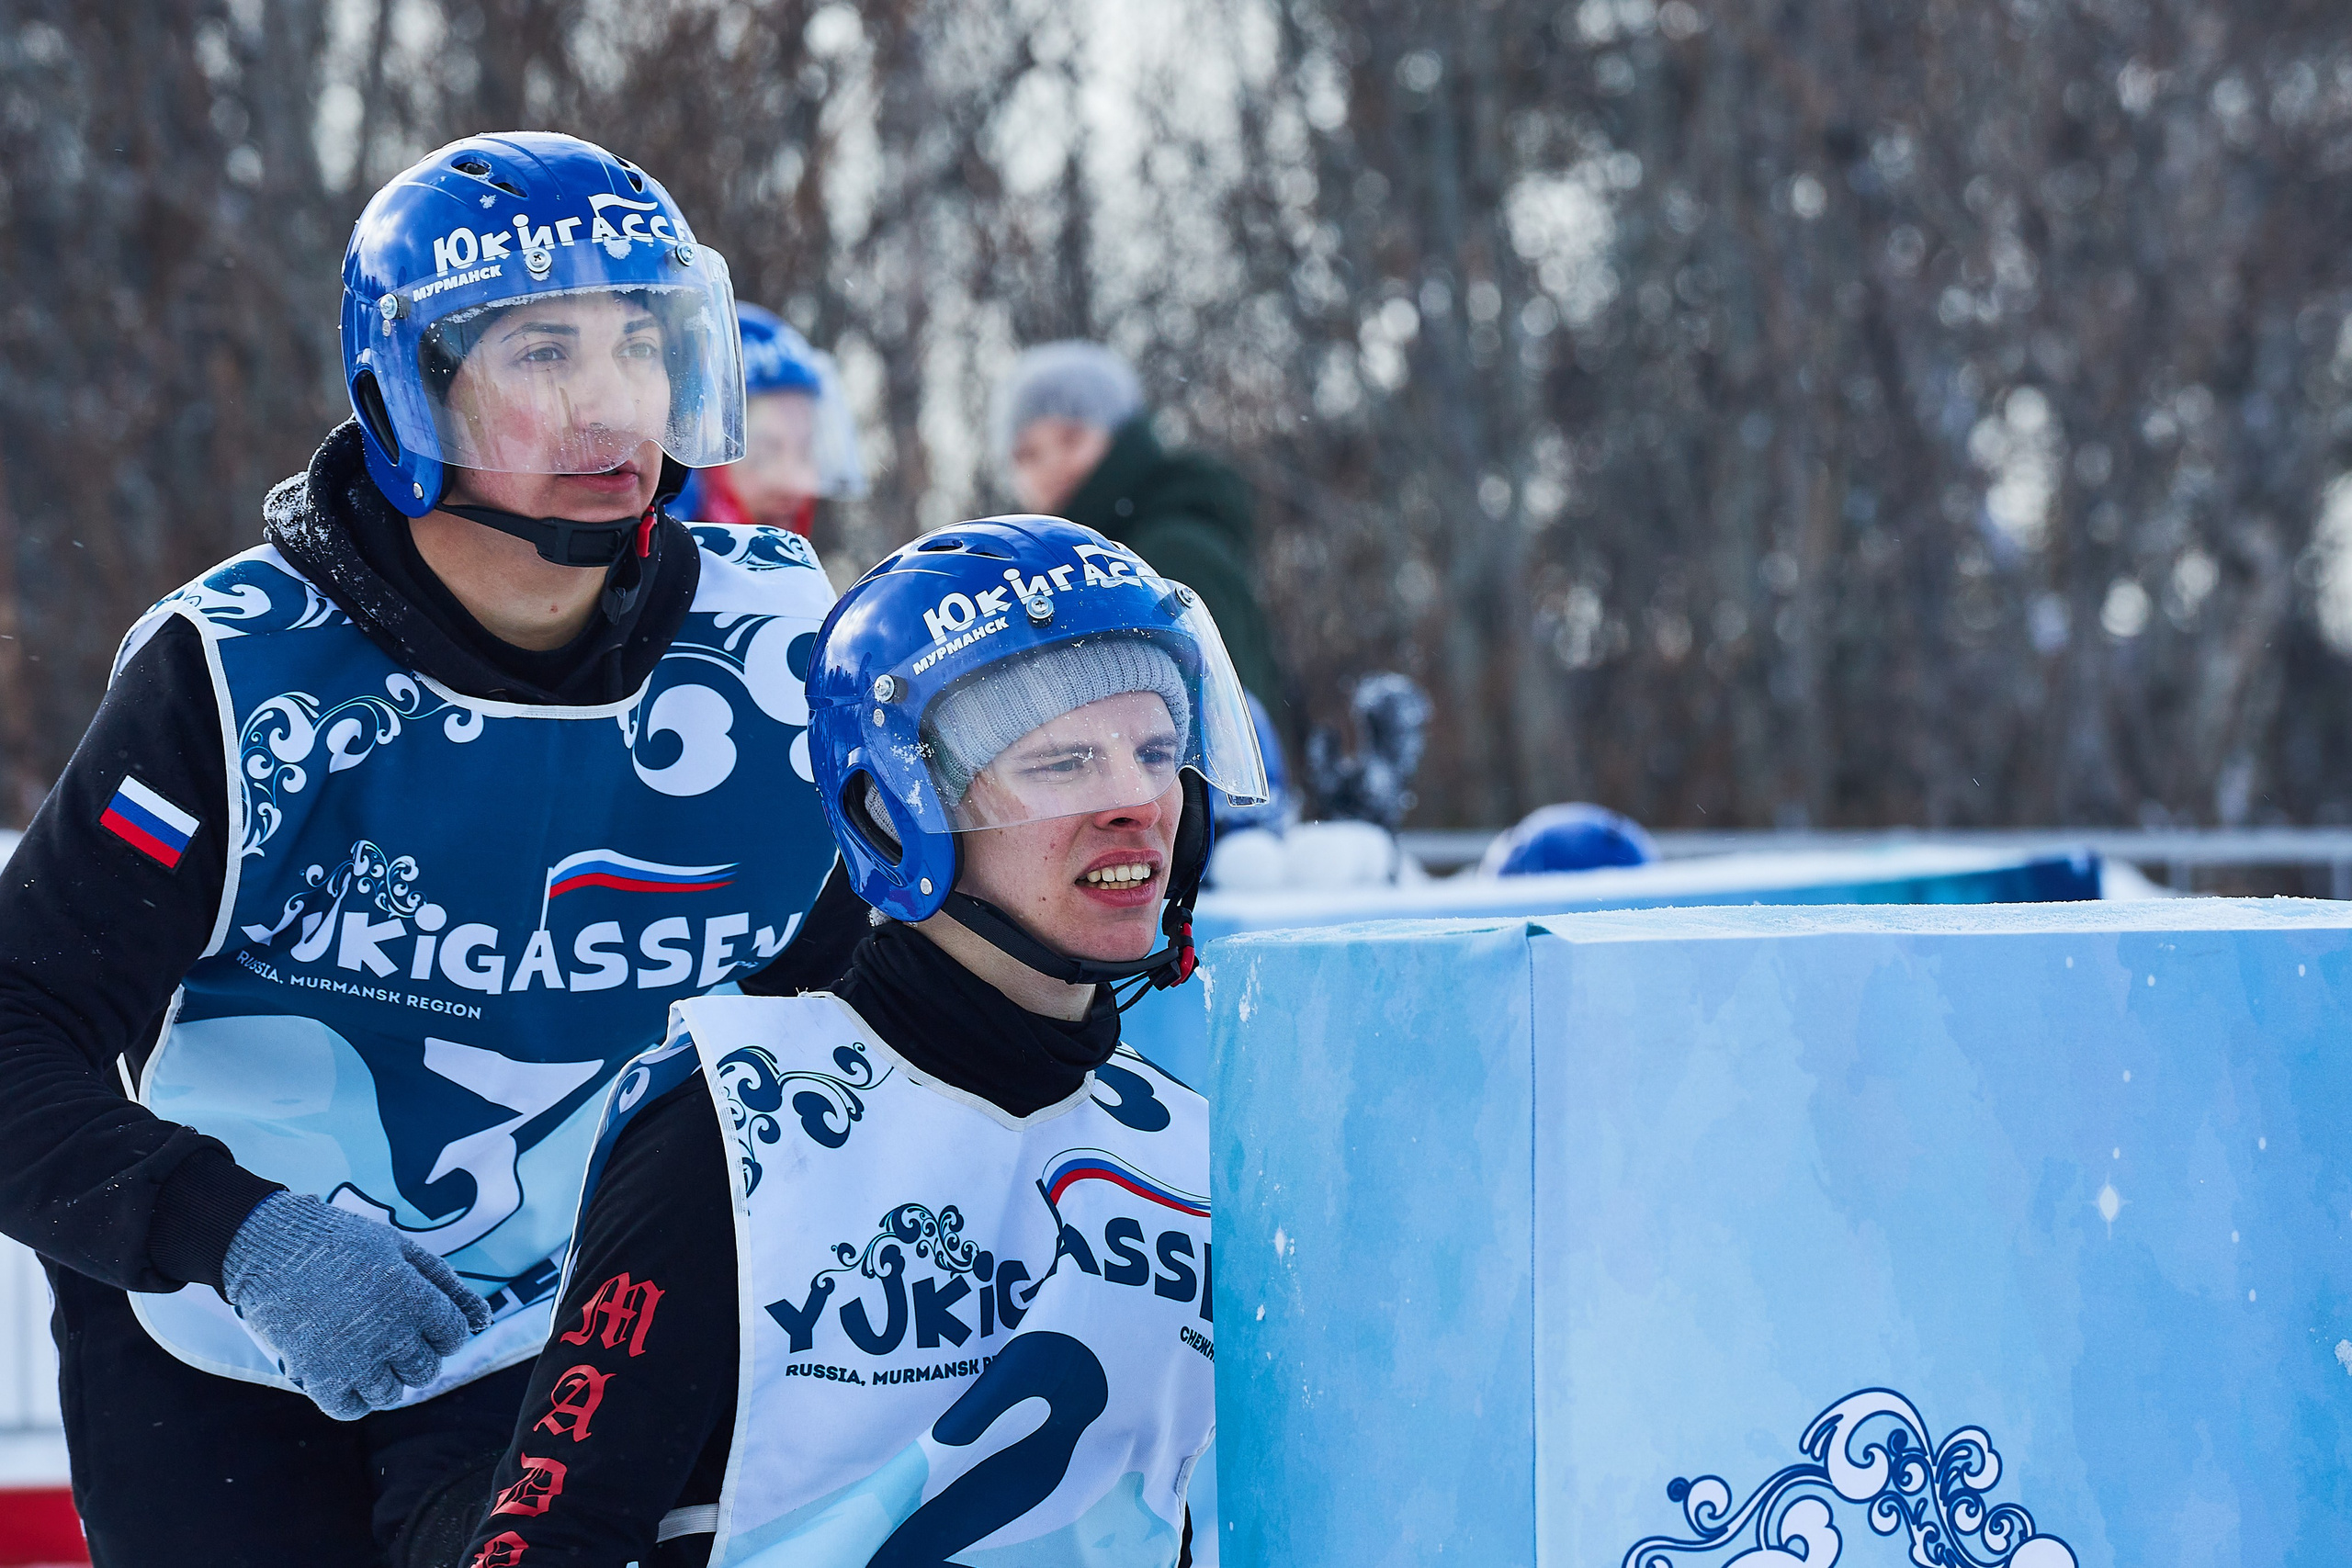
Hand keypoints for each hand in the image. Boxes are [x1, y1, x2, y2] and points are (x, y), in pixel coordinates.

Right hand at [221, 1192, 491, 1419]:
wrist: (271, 1248)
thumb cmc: (343, 1243)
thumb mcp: (401, 1251)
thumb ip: (446, 1285)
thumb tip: (484, 1321)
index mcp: (415, 1299)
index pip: (453, 1336)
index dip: (442, 1329)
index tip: (422, 1317)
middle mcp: (390, 1335)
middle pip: (425, 1370)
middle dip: (416, 1355)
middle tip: (390, 1332)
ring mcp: (354, 1360)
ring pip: (391, 1394)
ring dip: (385, 1377)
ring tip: (367, 1350)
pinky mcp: (317, 1377)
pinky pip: (351, 1408)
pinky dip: (353, 1396)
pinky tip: (347, 1371)